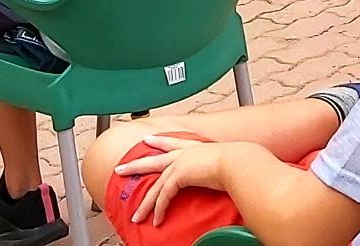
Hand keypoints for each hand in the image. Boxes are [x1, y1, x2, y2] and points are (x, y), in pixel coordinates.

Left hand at [114, 135, 231, 226]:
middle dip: (135, 165)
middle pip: (153, 160)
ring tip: (136, 216)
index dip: (159, 141)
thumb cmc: (238, 161)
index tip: (148, 140)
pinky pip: (164, 196)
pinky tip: (157, 220)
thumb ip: (220, 165)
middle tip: (121, 168)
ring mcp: (179, 163)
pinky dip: (159, 209)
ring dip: (145, 204)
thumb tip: (225, 173)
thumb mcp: (226, 160)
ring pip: (155, 186)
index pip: (173, 142)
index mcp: (195, 147)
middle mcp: (184, 153)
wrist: (238, 161)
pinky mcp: (178, 176)